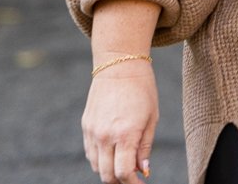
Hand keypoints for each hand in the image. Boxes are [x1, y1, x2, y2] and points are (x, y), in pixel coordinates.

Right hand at [83, 61, 156, 182]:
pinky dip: (99, 158)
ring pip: (96, 166)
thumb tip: (143, 170)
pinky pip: (90, 152)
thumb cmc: (142, 90)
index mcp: (125, 133)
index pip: (123, 172)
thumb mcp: (151, 118)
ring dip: (109, 170)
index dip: (132, 183)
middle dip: (120, 181)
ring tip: (123, 162)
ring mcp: (93, 131)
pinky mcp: (86, 126)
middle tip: (132, 177)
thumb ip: (145, 147)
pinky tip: (112, 152)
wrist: (119, 65)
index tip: (140, 183)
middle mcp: (105, 135)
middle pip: (107, 175)